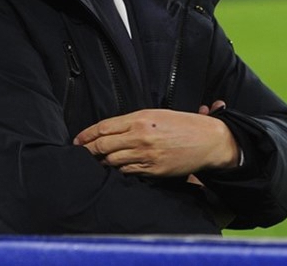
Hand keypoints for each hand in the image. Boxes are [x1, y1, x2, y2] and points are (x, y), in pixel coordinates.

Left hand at [73, 108, 240, 176]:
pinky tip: (113, 170)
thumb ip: (133, 122)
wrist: (208, 140)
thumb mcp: (156, 114)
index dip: (87, 134)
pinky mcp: (153, 170)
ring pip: (113, 160)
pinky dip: (118, 171)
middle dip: (88, 150)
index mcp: (139, 118)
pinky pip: (128, 172)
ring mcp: (146, 154)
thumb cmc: (183, 124)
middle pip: (104, 145)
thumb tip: (111, 130)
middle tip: (79, 153)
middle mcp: (140, 136)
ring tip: (93, 163)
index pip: (104, 127)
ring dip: (101, 162)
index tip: (78, 139)